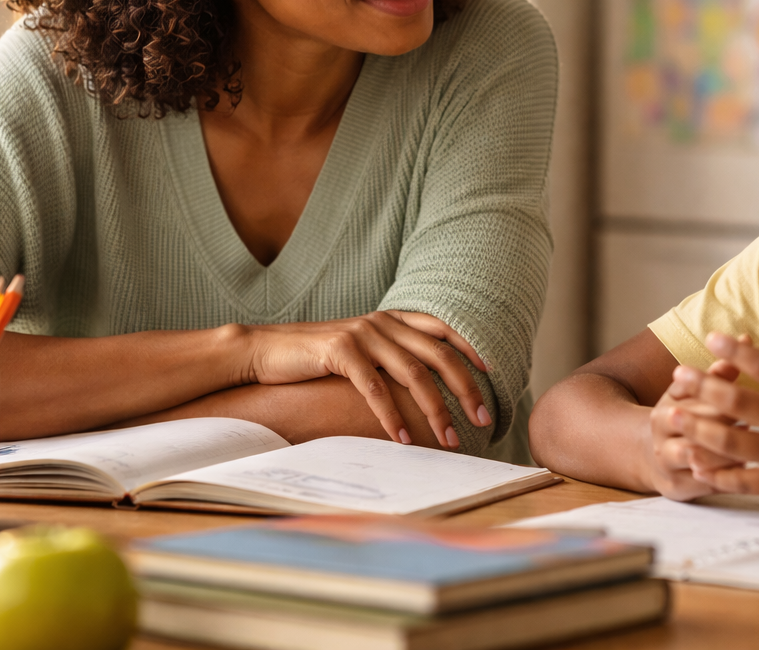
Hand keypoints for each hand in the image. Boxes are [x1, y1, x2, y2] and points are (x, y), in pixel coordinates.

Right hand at [242, 311, 490, 448]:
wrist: (267, 350)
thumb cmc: (317, 358)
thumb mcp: (361, 350)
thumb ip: (390, 357)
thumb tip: (425, 386)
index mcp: (391, 319)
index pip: (442, 328)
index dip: (469, 349)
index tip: (491, 373)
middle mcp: (382, 322)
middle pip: (437, 355)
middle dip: (465, 388)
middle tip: (481, 419)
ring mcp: (362, 334)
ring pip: (413, 374)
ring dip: (436, 410)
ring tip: (449, 438)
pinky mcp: (340, 351)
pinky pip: (376, 388)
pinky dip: (393, 416)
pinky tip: (405, 439)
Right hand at [644, 350, 743, 499]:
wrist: (648, 454)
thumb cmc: (684, 416)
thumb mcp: (693, 392)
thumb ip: (721, 371)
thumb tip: (747, 340)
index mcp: (667, 404)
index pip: (702, 398)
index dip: (733, 397)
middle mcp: (662, 434)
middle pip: (700, 428)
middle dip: (733, 426)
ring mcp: (666, 462)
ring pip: (701, 460)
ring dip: (730, 454)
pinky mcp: (676, 488)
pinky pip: (704, 485)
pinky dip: (726, 478)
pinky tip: (750, 472)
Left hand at [677, 314, 758, 505]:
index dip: (737, 351)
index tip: (711, 338)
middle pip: (742, 403)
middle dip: (705, 387)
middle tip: (677, 375)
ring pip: (735, 443)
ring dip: (700, 429)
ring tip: (673, 417)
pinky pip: (746, 481)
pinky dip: (718, 474)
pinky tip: (694, 463)